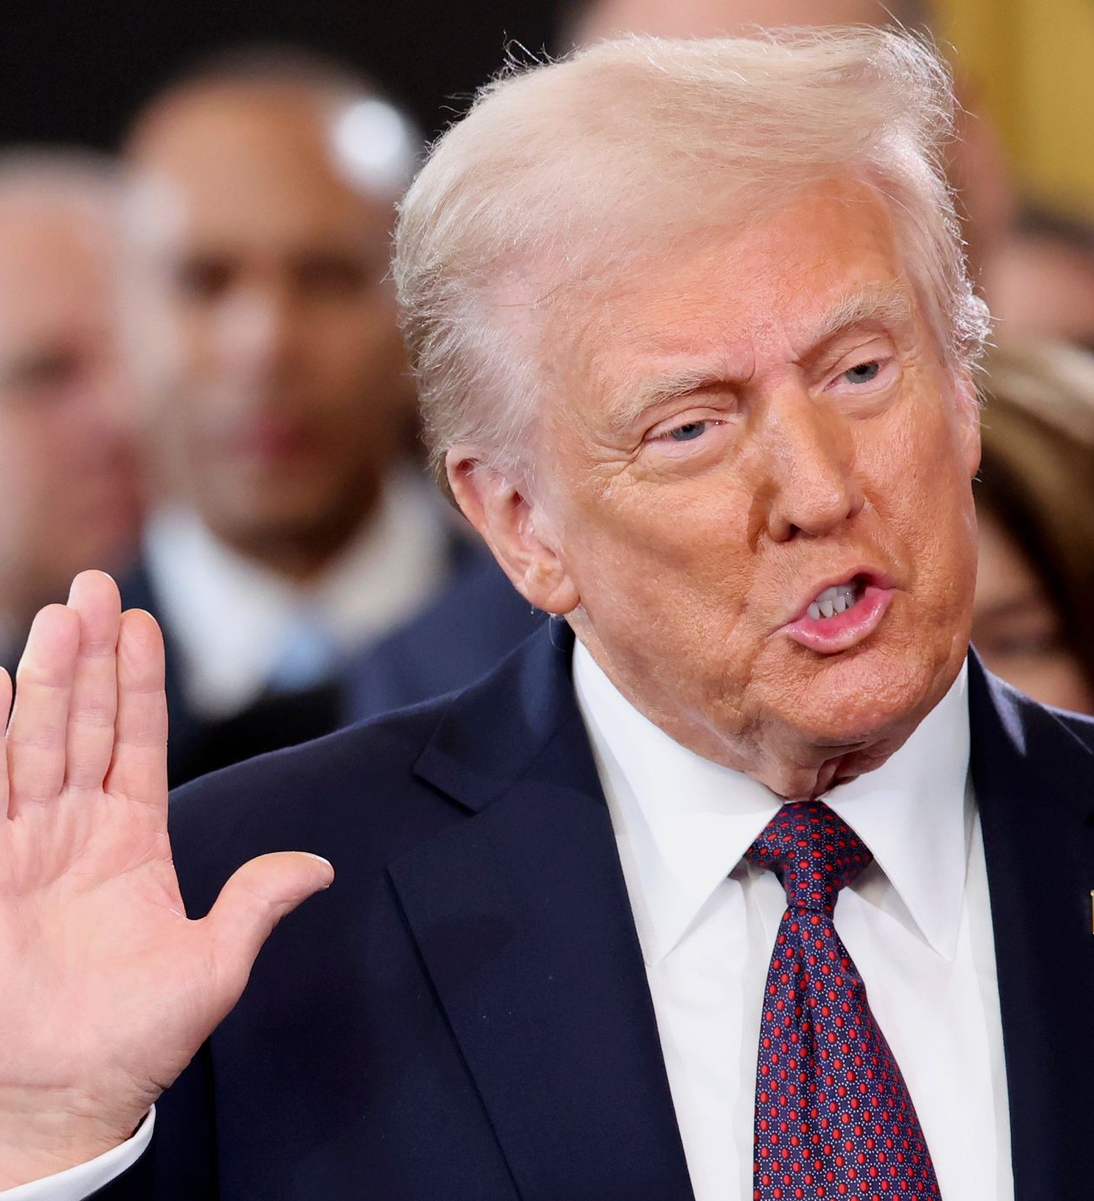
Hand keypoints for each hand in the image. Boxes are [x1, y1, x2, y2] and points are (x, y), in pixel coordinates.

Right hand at [0, 571, 333, 1187]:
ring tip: (58, 614)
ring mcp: (23, 848)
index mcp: (133, 842)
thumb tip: (318, 867)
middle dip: (90, 658)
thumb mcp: (213, 965)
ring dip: (44, 679)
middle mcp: (75, 831)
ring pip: (35, 744)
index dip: (139, 683)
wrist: (64, 1099)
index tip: (144, 623)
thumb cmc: (136, 1040)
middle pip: (83, 725)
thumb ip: (256, 904)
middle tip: (95, 587)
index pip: (137, 742)